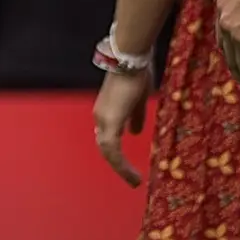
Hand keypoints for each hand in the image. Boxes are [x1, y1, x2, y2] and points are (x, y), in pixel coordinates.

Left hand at [93, 63, 154, 184]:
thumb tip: (135, 133)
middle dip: (118, 165)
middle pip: (106, 148)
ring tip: (135, 180)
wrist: (130, 58)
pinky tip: (134, 174)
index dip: (116, 154)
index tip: (127, 166)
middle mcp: (100, 117)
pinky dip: (121, 164)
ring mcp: (103, 119)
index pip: (108, 138)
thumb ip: (136, 117)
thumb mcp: (139, 100)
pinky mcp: (109, 121)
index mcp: (106, 112)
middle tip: (133, 179)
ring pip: (107, 151)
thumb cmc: (136, 73)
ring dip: (121, 168)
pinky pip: (112, 149)